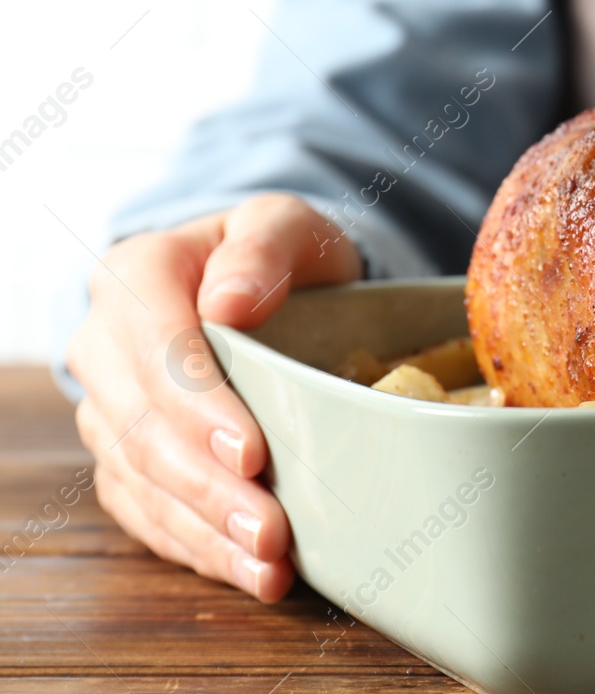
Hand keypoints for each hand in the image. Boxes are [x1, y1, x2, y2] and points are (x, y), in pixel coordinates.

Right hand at [67, 193, 361, 600]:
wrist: (267, 284)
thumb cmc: (278, 253)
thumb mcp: (286, 225)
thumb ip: (264, 248)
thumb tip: (231, 301)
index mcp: (136, 276)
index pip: (157, 349)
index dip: (200, 407)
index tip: (254, 453)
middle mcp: (105, 345)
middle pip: (144, 429)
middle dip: (208, 487)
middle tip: (271, 529)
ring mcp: (108, 408)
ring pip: (142, 482)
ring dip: (206, 531)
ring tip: (270, 566)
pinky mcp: (125, 458)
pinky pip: (147, 514)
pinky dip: (198, 547)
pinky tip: (249, 573)